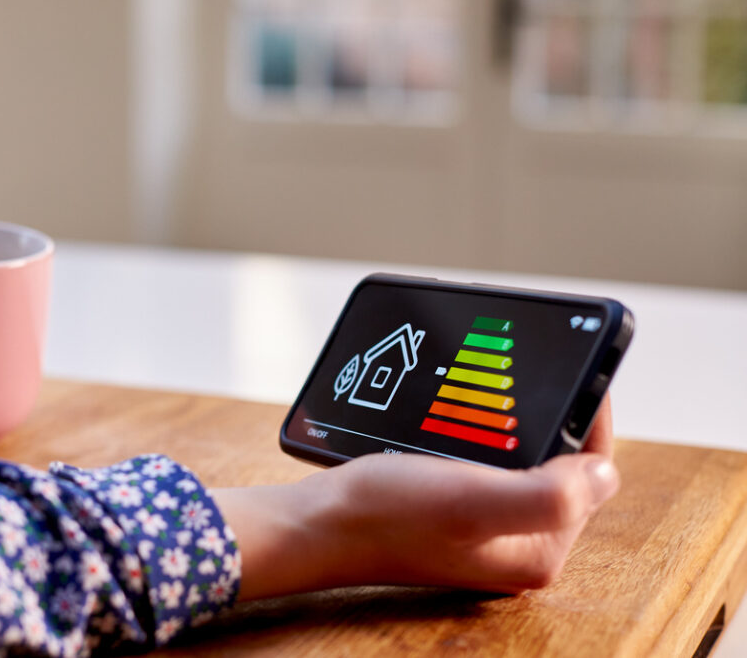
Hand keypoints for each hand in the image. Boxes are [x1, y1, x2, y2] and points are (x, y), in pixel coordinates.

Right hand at [214, 397, 618, 599]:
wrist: (313, 523)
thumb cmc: (383, 515)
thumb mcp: (471, 502)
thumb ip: (548, 495)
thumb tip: (604, 472)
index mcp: (535, 550)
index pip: (591, 473)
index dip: (588, 416)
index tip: (576, 368)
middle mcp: (514, 542)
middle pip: (560, 463)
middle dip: (548, 415)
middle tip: (529, 371)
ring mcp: (482, 527)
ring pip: (522, 458)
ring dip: (514, 420)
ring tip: (496, 383)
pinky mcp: (452, 510)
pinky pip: (487, 460)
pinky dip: (480, 431)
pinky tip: (461, 413)